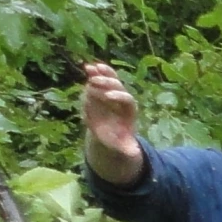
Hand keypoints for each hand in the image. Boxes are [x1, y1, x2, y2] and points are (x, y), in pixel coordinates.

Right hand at [78, 61, 143, 185]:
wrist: (110, 131)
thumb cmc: (118, 138)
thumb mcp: (123, 146)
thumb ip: (127, 149)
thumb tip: (133, 154)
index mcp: (128, 110)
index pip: (127, 100)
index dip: (119, 96)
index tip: (109, 96)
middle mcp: (121, 98)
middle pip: (118, 87)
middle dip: (107, 83)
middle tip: (95, 81)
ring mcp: (111, 92)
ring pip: (109, 80)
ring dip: (100, 74)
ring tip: (90, 68)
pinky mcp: (101, 89)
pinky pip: (100, 79)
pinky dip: (95, 73)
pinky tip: (87, 67)